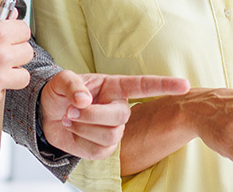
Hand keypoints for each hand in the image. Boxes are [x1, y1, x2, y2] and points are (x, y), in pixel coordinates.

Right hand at [0, 8, 32, 111]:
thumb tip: (9, 15)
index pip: (25, 31)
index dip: (16, 32)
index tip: (10, 35)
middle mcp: (2, 57)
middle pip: (27, 53)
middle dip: (16, 51)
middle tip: (1, 52)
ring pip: (22, 77)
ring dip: (12, 73)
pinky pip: (3, 93)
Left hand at [39, 71, 189, 159]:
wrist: (47, 114)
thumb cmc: (60, 93)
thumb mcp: (61, 81)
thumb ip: (72, 85)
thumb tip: (84, 99)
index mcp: (115, 87)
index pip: (144, 86)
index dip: (165, 85)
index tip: (185, 86)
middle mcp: (120, 108)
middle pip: (120, 117)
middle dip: (92, 115)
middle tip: (70, 109)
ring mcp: (114, 129)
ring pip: (110, 135)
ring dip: (83, 127)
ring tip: (69, 117)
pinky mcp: (105, 148)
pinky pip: (99, 151)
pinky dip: (80, 140)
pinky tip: (74, 130)